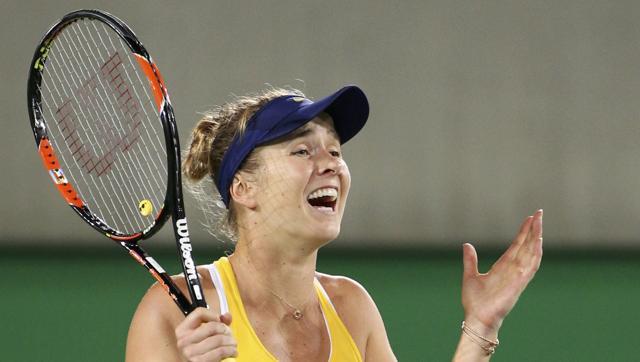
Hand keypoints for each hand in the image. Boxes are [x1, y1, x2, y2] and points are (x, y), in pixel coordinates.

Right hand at [175, 308, 236, 361]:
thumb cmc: (201, 351)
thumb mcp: (206, 335)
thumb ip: (217, 323)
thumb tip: (227, 316)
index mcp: (182, 330)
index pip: (199, 313)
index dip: (213, 314)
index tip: (219, 320)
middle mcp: (184, 340)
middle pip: (212, 326)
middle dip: (226, 330)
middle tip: (230, 335)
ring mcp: (190, 352)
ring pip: (218, 339)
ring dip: (231, 341)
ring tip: (233, 344)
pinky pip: (220, 351)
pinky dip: (231, 350)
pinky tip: (232, 351)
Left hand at [461, 209, 542, 333]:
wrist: (477, 318)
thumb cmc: (475, 301)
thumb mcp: (470, 275)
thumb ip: (470, 260)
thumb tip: (467, 244)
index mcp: (503, 267)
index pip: (517, 245)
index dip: (523, 232)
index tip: (530, 218)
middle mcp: (513, 269)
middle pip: (526, 245)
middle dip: (533, 229)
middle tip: (539, 213)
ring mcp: (518, 276)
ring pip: (531, 253)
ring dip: (536, 238)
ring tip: (540, 222)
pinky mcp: (519, 283)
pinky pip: (530, 267)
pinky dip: (535, 254)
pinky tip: (538, 242)